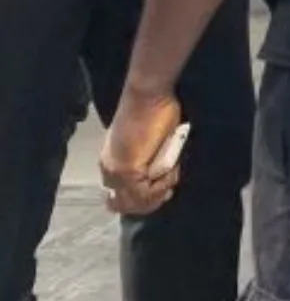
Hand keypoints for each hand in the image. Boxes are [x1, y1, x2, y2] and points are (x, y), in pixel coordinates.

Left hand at [98, 90, 183, 217]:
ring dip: (157, 194)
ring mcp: (116, 173)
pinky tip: (169, 177)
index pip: (119, 196)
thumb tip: (157, 174)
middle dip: (149, 203)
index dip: (140, 200)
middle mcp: (108, 171)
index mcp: (110, 163)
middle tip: (167, 192)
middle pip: (125, 204)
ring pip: (136, 202)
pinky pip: (145, 193)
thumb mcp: (147, 141)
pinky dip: (161, 187)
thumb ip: (147, 159)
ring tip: (170, 179)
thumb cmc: (153, 111)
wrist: (147, 96)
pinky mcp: (128, 171)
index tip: (161, 193)